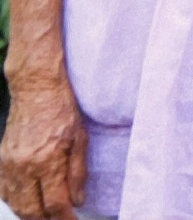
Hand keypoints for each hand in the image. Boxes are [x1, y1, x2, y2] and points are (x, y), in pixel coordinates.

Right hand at [1, 78, 89, 219]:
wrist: (36, 90)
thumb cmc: (62, 110)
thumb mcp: (80, 139)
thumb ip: (78, 173)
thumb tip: (77, 201)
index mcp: (46, 161)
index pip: (55, 203)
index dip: (66, 217)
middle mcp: (23, 167)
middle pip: (31, 211)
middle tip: (61, 219)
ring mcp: (8, 165)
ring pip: (16, 204)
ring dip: (31, 214)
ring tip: (47, 215)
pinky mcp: (1, 160)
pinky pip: (5, 191)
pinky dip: (16, 201)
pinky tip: (28, 201)